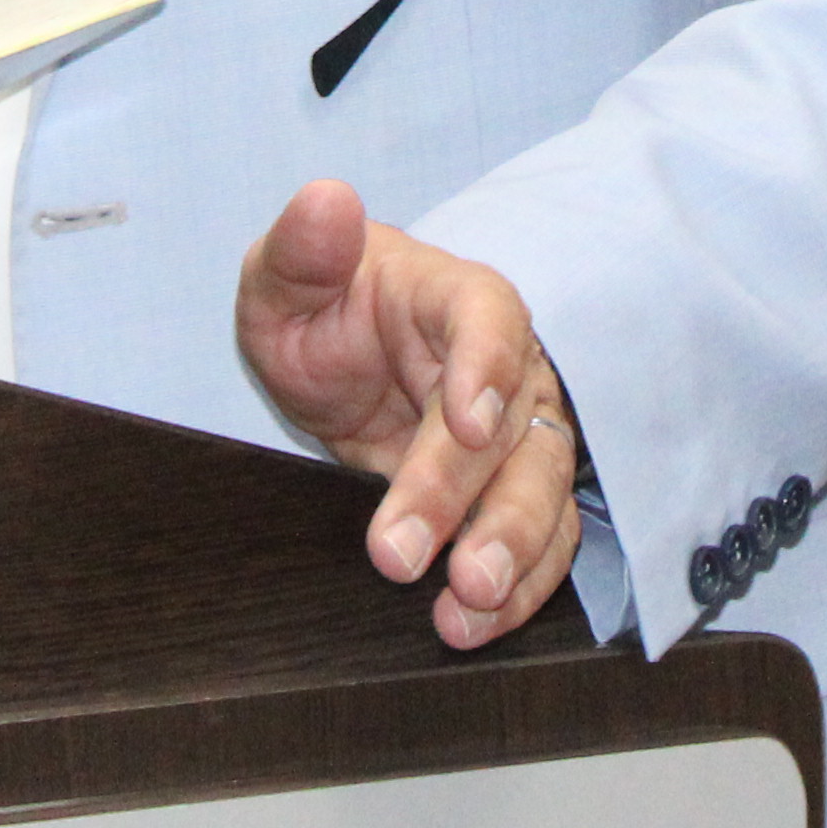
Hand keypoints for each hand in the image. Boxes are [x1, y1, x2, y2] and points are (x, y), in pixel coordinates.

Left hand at [233, 180, 587, 649]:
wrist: (339, 359)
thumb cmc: (321, 309)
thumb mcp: (285, 279)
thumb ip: (301, 249)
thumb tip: (325, 200)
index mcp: (456, 297)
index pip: (493, 319)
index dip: (487, 368)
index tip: (464, 420)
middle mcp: (504, 369)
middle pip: (514, 430)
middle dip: (474, 498)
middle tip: (433, 560)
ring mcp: (516, 438)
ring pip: (541, 493)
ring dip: (512, 554)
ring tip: (462, 605)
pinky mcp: (508, 497)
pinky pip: (538, 546)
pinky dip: (514, 591)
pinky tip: (469, 626)